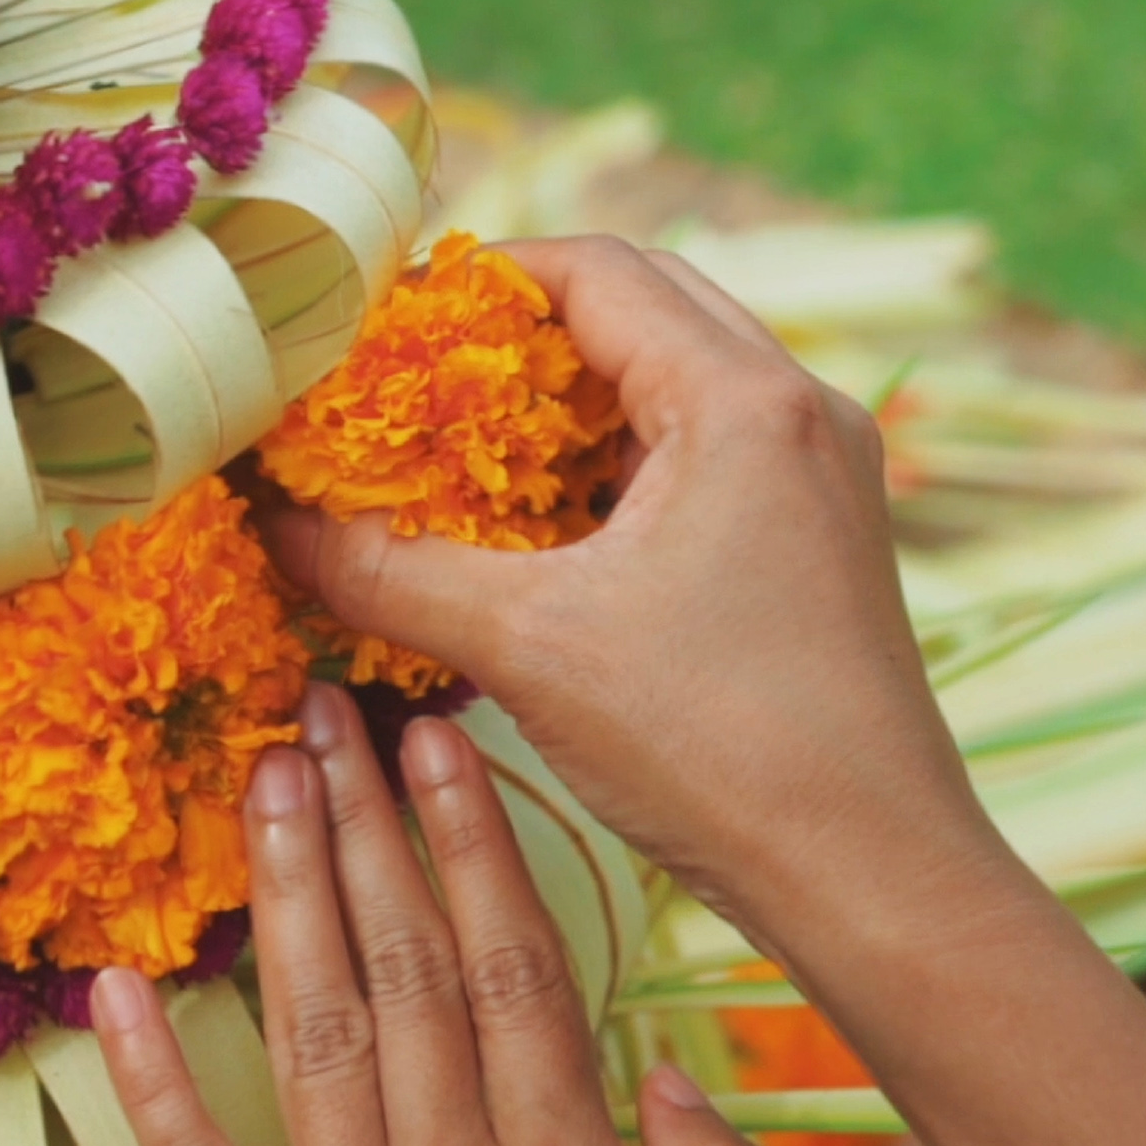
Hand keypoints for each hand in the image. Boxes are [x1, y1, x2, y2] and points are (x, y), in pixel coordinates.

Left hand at [90, 682, 762, 1145]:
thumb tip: (681, 1078)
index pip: (521, 984)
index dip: (480, 856)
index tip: (440, 738)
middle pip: (413, 985)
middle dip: (371, 838)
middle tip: (325, 710)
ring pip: (319, 1045)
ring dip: (285, 907)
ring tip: (261, 787)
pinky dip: (152, 1090)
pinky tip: (112, 991)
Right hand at [262, 236, 989, 954]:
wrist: (872, 875)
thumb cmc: (721, 750)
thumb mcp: (528, 649)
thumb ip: (388, 574)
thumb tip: (273, 529)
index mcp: (742, 401)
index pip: (595, 270)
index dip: (479, 281)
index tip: (386, 325)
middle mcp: (798, 410)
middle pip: (642, 304)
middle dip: (521, 334)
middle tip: (416, 380)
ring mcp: (821, 474)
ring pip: (675, 382)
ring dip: (571, 403)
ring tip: (466, 451)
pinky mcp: (820, 537)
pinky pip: (704, 453)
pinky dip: (619, 465)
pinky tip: (544, 528)